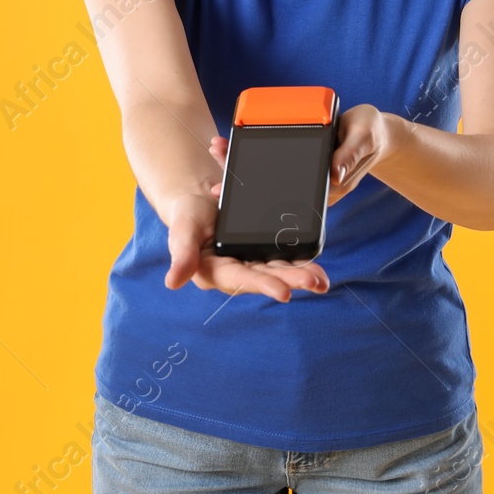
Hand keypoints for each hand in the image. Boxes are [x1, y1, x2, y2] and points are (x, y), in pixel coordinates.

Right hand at [163, 190, 328, 302]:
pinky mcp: (263, 252)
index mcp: (215, 272)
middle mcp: (237, 272)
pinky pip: (285, 258)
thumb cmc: (188, 217)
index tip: (284, 292)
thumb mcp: (183, 231)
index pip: (241, 280)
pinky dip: (302, 262)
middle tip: (315, 282)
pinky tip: (319, 270)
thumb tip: (171, 283)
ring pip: (279, 270)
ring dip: (301, 276)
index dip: (263, 285)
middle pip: (266, 277)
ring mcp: (252, 263)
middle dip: (291, 280)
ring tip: (322, 281)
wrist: (200, 201)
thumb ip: (182, 254)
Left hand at [205, 104, 395, 211]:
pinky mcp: (302, 163)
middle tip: (215, 184)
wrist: (375, 134)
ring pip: (268, 177)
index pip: (291, 195)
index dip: (263, 194)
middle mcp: (311, 184)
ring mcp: (305, 175)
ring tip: (218, 152)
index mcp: (327, 185)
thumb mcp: (363, 137)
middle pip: (273, 189)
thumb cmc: (370, 134)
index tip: (239, 190)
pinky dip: (252, 155)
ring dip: (242, 166)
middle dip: (243, 184)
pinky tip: (232, 148)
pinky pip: (273, 164)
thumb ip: (350, 154)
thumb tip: (335, 173)